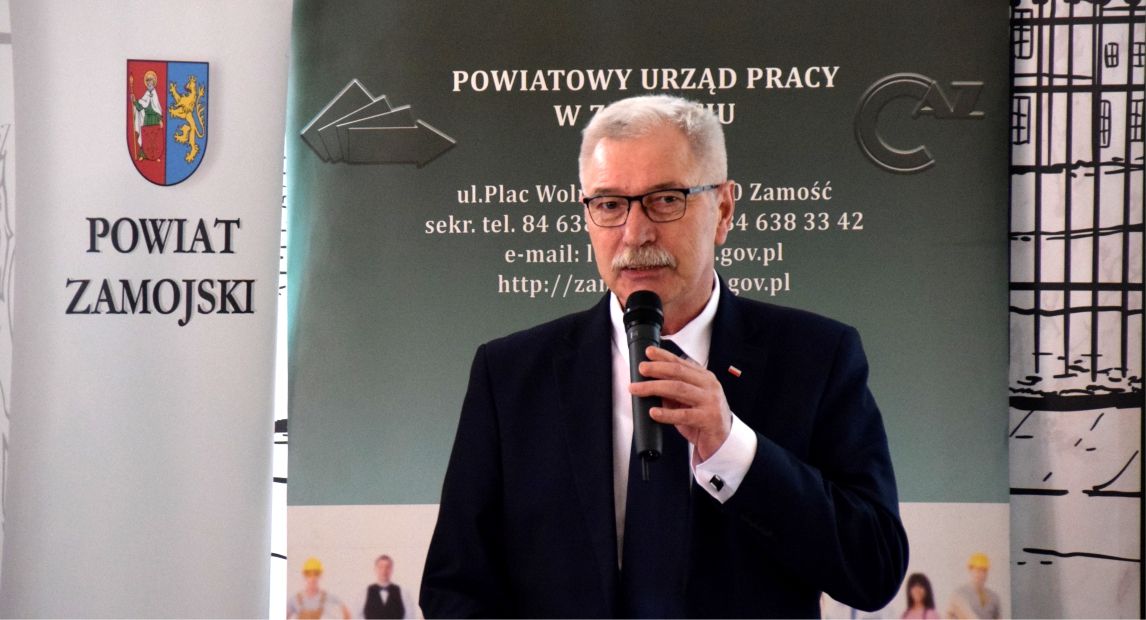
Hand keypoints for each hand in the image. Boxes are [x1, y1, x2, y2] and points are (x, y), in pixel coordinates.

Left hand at [629, 345, 732, 460]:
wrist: (722, 440)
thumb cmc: (703, 418)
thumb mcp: (688, 400)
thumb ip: (672, 391)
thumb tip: (650, 382)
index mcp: (704, 378)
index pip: (681, 362)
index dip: (664, 356)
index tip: (649, 352)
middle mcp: (709, 386)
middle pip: (678, 372)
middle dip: (657, 369)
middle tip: (641, 369)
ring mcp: (710, 401)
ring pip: (679, 389)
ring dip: (655, 387)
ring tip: (638, 389)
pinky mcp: (708, 419)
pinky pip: (684, 415)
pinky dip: (666, 413)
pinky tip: (654, 412)